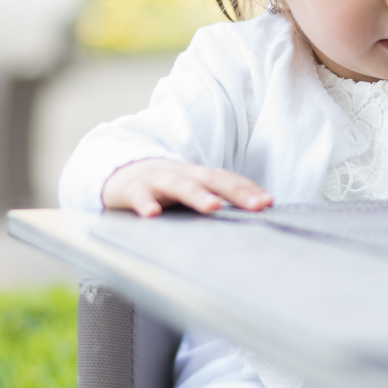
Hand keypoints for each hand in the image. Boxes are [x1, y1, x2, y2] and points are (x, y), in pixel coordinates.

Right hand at [102, 159, 272, 216]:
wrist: (119, 171)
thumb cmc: (163, 187)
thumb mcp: (191, 189)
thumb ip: (214, 199)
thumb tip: (248, 216)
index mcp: (198, 176)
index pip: (228, 180)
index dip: (247, 190)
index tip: (268, 203)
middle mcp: (182, 174)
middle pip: (212, 180)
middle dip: (235, 192)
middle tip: (257, 205)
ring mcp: (157, 180)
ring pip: (179, 185)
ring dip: (197, 195)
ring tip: (212, 206)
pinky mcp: (133, 189)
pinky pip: (140, 196)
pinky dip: (146, 204)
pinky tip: (152, 214)